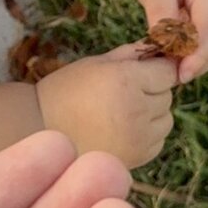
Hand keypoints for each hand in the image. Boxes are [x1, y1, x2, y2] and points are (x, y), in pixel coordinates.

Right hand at [37, 44, 177, 167]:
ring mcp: (138, 137)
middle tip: (120, 94)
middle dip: (151, 92)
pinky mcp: (136, 157)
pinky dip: (146, 135)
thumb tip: (162, 49)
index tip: (141, 73)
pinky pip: (157, 141)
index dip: (156, 70)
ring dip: (152, 115)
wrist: (40, 128)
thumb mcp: (95, 63)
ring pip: (166, 120)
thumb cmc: (66, 90)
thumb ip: (131, 55)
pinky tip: (120, 130)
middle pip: (167, 96)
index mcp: (126, 80)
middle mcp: (137, 108)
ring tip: (120, 113)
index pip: (167, 71)